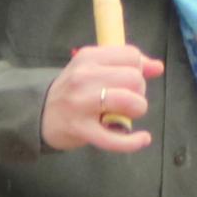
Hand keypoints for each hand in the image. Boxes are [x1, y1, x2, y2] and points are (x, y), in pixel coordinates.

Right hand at [42, 45, 161, 153]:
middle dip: (138, 91)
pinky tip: (142, 138)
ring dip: (136, 110)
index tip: (130, 80)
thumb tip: (158, 67)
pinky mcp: (81, 130)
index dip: (139, 69)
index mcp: (87, 57)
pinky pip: (115, 139)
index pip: (131, 56)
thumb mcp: (93, 68)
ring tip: (126, 114)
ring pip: (130, 101)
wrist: (39, 114)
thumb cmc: (73, 90)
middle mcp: (84, 77)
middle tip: (125, 99)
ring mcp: (82, 104)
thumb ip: (125, 64)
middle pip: (135, 78)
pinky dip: (133, 141)